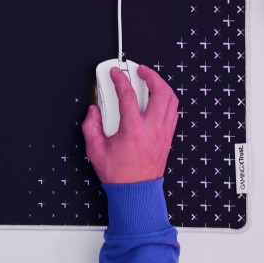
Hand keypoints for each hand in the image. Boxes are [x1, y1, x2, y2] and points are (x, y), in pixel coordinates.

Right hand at [82, 64, 178, 183]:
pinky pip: (172, 112)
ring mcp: (163, 132)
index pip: (128, 95)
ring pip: (171, 100)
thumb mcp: (95, 150)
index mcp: (133, 129)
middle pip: (160, 92)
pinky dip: (166, 100)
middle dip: (151, 75)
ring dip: (162, 86)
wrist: (136, 192)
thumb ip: (91, 126)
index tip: (115, 73)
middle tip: (140, 70)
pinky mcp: (168, 137)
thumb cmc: (119, 174)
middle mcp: (152, 128)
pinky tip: (157, 99)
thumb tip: (94, 112)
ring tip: (151, 80)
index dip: (120, 79)